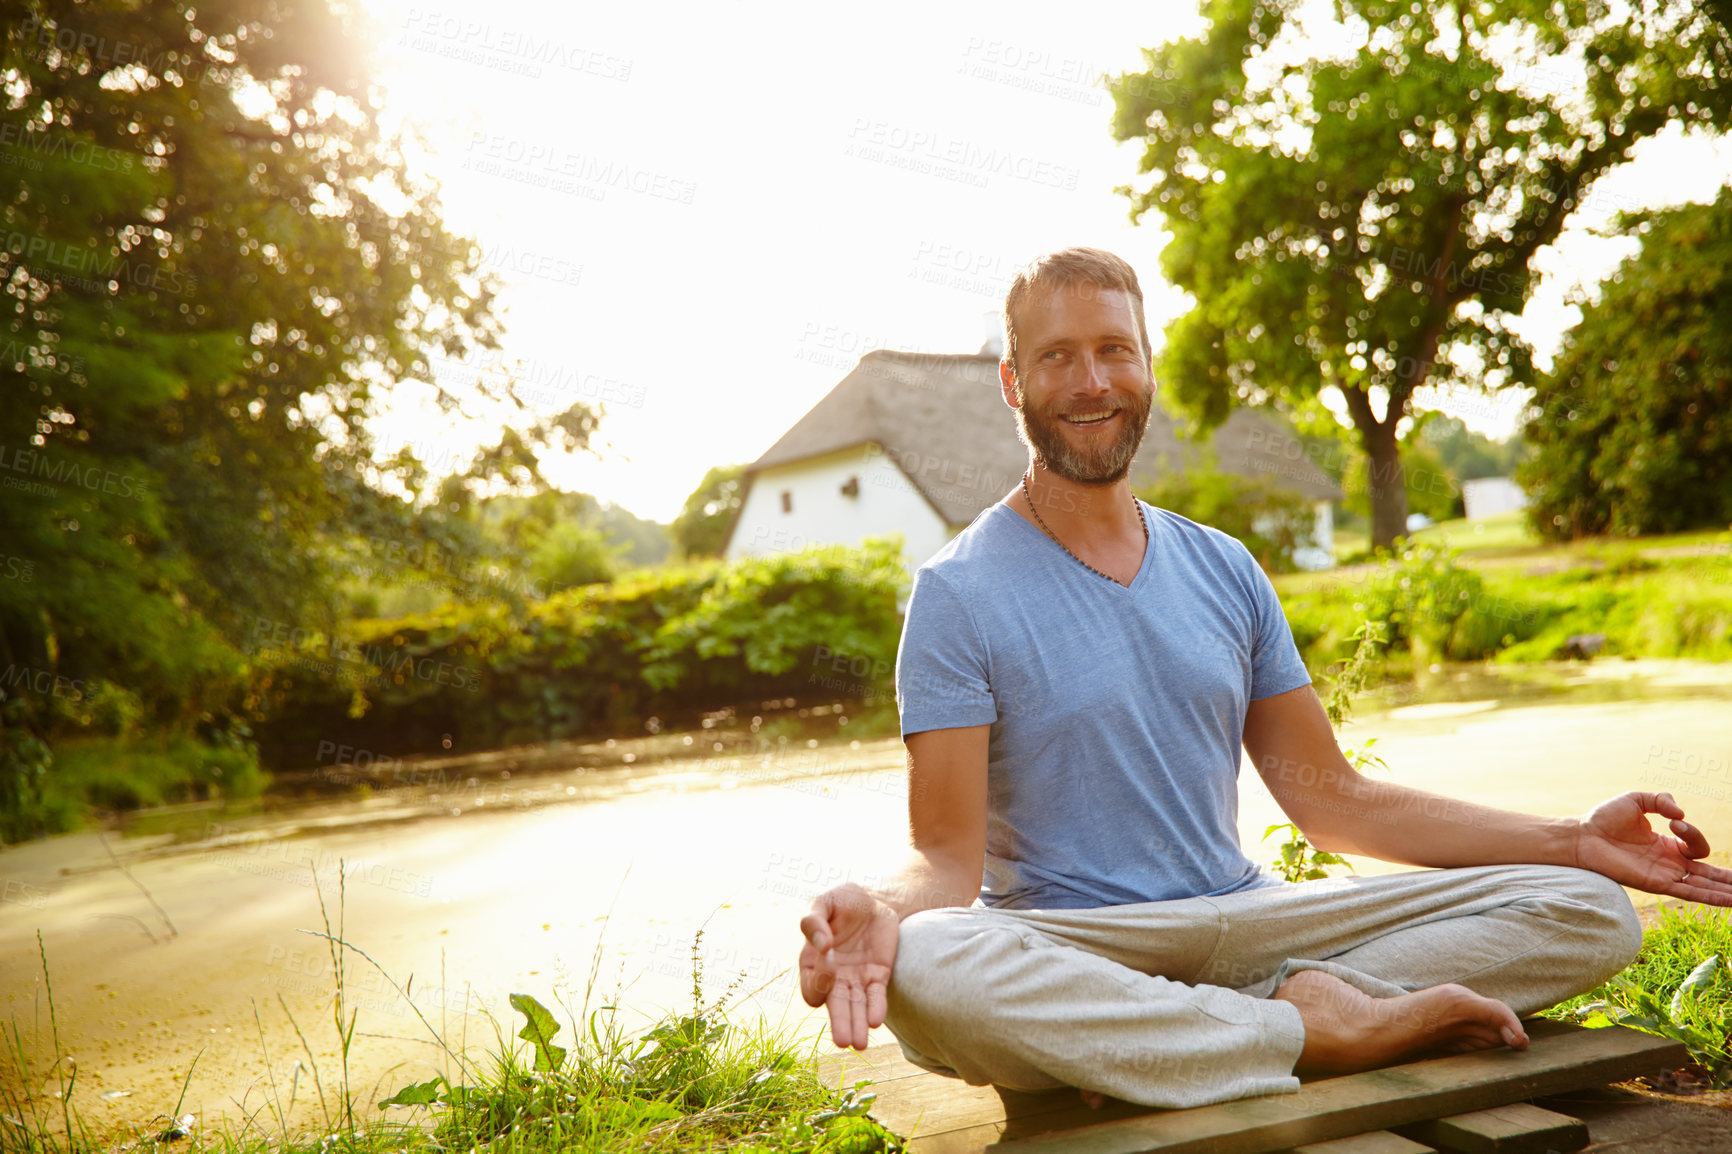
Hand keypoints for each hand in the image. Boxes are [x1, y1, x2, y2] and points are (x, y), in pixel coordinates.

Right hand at [799, 882, 898, 1049]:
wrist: (874, 899)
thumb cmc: (842, 901)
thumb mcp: (825, 901)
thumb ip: (814, 920)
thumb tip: (822, 944)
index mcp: (813, 960)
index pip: (812, 983)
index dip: (817, 980)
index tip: (828, 961)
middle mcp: (833, 976)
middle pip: (834, 1005)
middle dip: (839, 1022)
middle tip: (843, 1041)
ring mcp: (855, 979)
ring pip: (855, 1007)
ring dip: (857, 1025)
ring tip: (859, 1043)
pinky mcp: (877, 976)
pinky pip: (876, 997)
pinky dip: (876, 1008)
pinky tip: (876, 1020)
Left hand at [1575, 791, 1731, 905]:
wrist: (1582, 835)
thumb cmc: (1604, 818)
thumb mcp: (1637, 800)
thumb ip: (1661, 800)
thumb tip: (1681, 814)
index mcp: (1666, 844)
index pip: (1696, 845)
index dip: (1692, 832)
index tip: (1674, 820)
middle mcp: (1668, 862)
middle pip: (1707, 872)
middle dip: (1728, 877)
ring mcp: (1663, 874)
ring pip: (1703, 885)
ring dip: (1726, 889)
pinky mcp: (1656, 884)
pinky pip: (1689, 893)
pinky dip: (1711, 897)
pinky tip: (1731, 900)